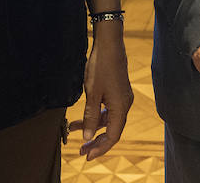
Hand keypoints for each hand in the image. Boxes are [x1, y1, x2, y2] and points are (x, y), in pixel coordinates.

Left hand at [71, 20, 133, 159]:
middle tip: (81, 150)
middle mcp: (124, 104)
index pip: (113, 135)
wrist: (109, 44)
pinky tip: (81, 119)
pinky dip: (95, 116)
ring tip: (75, 133)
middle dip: (96, 141)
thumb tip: (88, 137)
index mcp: (121, 106)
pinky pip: (107, 110)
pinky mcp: (117, 92)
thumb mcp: (92, 93)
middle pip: (113, 130)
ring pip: (109, 120)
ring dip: (93, 128)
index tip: (86, 155)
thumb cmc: (101, 67)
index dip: (100, 147)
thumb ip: (90, 117)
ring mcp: (122, 97)